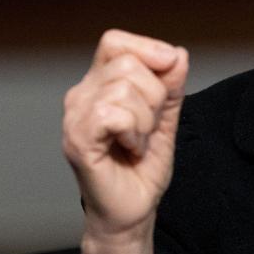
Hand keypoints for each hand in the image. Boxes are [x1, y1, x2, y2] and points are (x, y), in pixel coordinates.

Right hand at [62, 29, 189, 241]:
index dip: (148, 50)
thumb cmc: (142, 169)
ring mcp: (75, 117)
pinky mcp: (78, 140)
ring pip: (123, 89)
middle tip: (148, 128)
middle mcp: (81, 95)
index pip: (115, 42)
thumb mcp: (166, 120)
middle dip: (154, 96)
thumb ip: (171, 87)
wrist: (132, 211)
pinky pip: (113, 114)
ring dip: (145, 120)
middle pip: (127, 64)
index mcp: (98, 84)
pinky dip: (133, 132)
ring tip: (137, 142)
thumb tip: (178, 54)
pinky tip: (130, 149)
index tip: (169, 74)